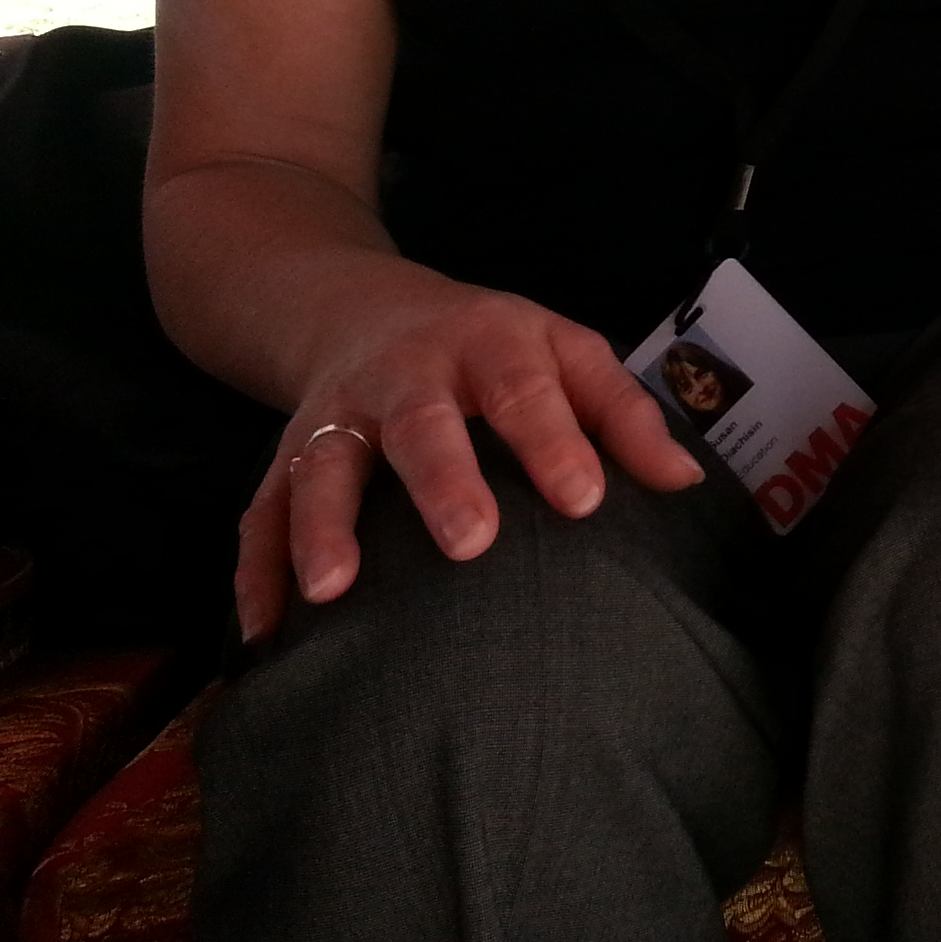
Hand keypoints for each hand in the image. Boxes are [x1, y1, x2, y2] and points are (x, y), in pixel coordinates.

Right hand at [235, 262, 705, 642]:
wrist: (364, 309)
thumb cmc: (494, 348)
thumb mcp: (566, 352)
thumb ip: (623, 414)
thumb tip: (684, 481)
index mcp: (489, 344)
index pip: (525, 391)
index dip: (555, 442)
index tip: (585, 500)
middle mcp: (405, 375)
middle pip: (420, 423)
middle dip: (442, 479)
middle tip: (470, 542)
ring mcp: (337, 415)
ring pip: (322, 466)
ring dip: (322, 527)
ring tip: (333, 591)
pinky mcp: (285, 458)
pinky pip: (259, 513)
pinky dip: (255, 572)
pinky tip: (266, 632)